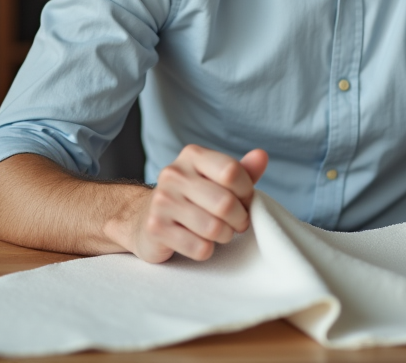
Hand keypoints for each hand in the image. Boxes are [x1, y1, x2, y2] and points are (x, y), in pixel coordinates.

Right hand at [124, 145, 267, 263]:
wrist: (144, 217)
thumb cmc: (192, 198)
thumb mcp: (217, 179)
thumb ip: (242, 170)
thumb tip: (261, 156)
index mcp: (192, 155)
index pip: (231, 172)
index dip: (246, 192)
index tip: (245, 201)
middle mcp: (174, 174)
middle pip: (225, 203)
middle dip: (239, 219)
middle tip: (237, 223)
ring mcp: (162, 201)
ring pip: (214, 228)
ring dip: (224, 236)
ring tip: (220, 232)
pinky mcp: (156, 228)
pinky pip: (199, 248)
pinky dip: (207, 250)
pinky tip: (199, 242)